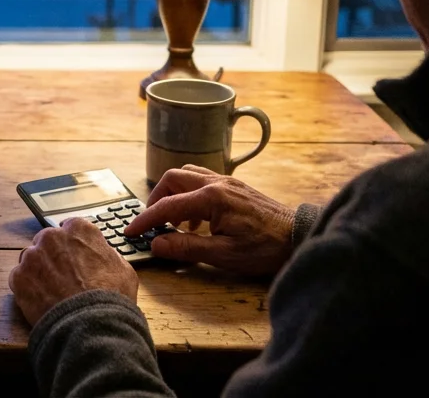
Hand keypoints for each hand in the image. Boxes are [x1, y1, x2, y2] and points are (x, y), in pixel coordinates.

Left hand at [8, 218, 136, 326]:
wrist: (91, 327)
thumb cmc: (110, 299)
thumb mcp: (123, 269)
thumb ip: (106, 254)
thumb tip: (101, 254)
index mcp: (79, 230)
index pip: (71, 228)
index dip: (73, 245)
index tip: (74, 256)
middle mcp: (52, 236)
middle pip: (47, 242)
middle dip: (53, 256)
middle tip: (62, 278)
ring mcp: (32, 256)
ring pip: (31, 259)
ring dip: (38, 271)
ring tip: (51, 292)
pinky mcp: (19, 277)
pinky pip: (20, 279)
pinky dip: (28, 289)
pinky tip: (41, 301)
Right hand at [124, 165, 295, 276]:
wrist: (298, 238)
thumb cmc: (265, 248)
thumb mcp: (224, 254)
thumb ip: (187, 248)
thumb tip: (156, 244)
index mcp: (212, 198)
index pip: (167, 205)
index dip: (145, 219)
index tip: (130, 231)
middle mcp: (217, 183)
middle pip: (173, 178)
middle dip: (157, 199)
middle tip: (151, 222)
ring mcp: (227, 182)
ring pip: (187, 174)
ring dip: (173, 193)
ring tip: (174, 221)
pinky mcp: (235, 187)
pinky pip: (202, 180)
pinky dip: (190, 194)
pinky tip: (197, 220)